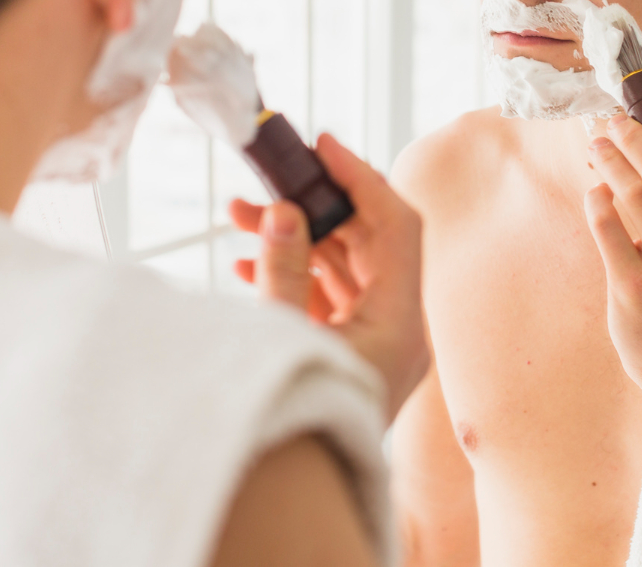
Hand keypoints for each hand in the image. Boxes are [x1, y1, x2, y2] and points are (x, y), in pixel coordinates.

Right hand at [231, 133, 428, 422]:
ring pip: (342, 266)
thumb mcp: (285, 339)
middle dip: (313, 204)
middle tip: (270, 176)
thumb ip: (284, 272)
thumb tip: (284, 211)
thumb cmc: (299, 420)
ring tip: (240, 215)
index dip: (363, 177)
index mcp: (401, 324)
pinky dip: (294, 272)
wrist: (299, 496)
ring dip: (295, 235)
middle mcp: (398, 330)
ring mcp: (376, 344)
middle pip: (367, 241)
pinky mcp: (351, 355)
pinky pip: (329, 297)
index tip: (324, 145)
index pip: (398, 225)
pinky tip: (248, 259)